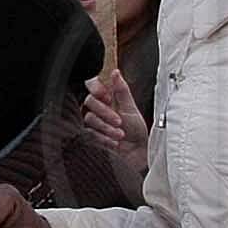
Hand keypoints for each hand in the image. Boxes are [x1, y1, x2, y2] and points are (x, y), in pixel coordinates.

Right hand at [80, 70, 151, 199]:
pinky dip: (104, 138)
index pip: (92, 85)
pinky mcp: (90, 138)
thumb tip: (115, 72)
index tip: (107, 96)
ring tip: (120, 135)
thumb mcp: (131, 109)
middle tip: (119, 121)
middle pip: (89, 101)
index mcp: (107, 99)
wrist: (138, 155)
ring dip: (106, 127)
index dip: (96, 88)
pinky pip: (89, 134)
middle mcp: (98, 110)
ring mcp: (93, 124)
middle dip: (105, 112)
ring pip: (89, 118)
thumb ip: (122, 90)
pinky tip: (114, 143)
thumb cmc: (137, 132)